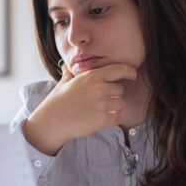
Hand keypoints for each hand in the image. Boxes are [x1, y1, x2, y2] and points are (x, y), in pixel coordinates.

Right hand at [22, 63, 137, 155]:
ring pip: (121, 104)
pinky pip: (117, 117)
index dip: (129, 71)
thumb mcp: (64, 83)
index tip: (133, 74)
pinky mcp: (102, 120)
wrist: (52, 121)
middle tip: (104, 100)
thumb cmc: (57, 101)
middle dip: (115, 95)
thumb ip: (71, 73)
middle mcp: (98, 88)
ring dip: (115, 107)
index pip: (119, 69)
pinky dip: (113, 119)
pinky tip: (102, 119)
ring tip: (102, 110)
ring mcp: (101, 104)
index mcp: (92, 76)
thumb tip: (67, 65)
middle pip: (120, 90)